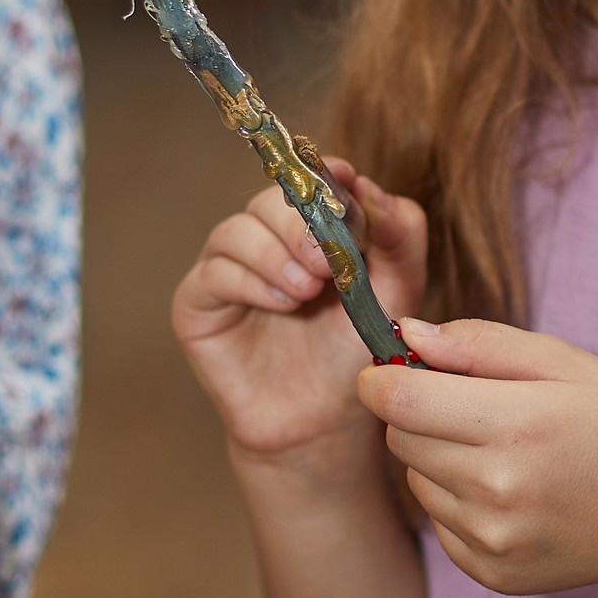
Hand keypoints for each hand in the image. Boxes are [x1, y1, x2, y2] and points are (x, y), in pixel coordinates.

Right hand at [174, 160, 427, 463]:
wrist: (324, 421)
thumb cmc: (357, 352)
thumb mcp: (397, 291)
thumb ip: (400, 237)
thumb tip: (370, 186)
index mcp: (313, 226)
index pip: (311, 178)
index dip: (325, 176)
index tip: (343, 180)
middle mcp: (266, 238)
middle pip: (271, 199)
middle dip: (300, 223)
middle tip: (326, 261)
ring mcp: (228, 267)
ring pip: (237, 230)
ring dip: (275, 254)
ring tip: (307, 292)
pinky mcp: (197, 303)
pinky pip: (213, 273)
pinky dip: (249, 281)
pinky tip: (282, 304)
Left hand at [357, 319, 597, 596]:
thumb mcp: (566, 363)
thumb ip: (482, 343)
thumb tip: (408, 333)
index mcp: (519, 424)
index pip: (402, 400)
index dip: (381, 378)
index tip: (388, 369)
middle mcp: (499, 488)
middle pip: (401, 439)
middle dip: (417, 413)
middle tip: (468, 408)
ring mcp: (492, 538)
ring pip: (416, 481)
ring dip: (438, 458)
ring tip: (500, 453)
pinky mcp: (489, 571)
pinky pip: (438, 522)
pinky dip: (457, 501)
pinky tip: (508, 494)